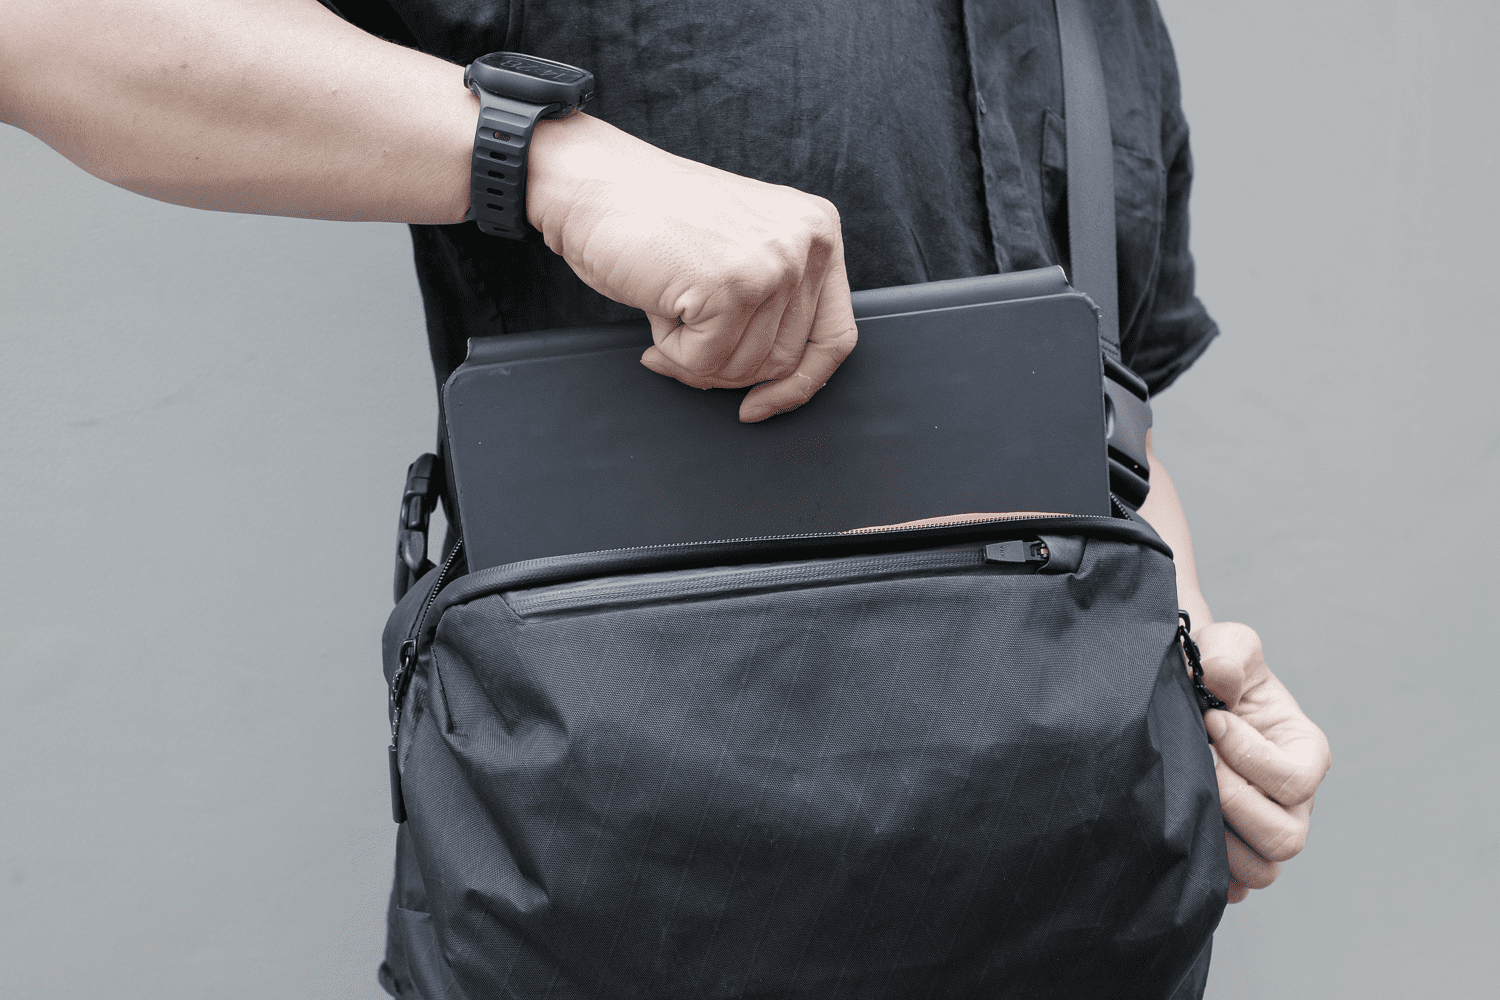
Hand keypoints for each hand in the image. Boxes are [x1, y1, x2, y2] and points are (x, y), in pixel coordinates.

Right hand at [528, 114, 857, 422]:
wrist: (590, 182)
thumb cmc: (652, 219)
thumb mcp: (740, 252)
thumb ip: (774, 304)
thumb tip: (781, 386)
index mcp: (818, 230)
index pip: (836, 336)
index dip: (801, 384)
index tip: (761, 404)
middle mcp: (808, 242)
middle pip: (786, 361)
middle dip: (728, 369)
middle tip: (681, 342)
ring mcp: (773, 263)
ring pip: (746, 368)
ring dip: (694, 358)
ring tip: (668, 311)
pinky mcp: (731, 285)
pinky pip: (705, 362)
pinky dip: (671, 352)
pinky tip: (656, 309)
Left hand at [1193, 622, 1331, 902]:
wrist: (1184, 692)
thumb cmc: (1214, 667)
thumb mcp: (1227, 644)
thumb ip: (1228, 654)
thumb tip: (1217, 682)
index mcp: (1305, 753)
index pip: (1294, 781)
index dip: (1249, 756)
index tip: (1211, 720)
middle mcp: (1294, 802)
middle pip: (1285, 838)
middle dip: (1233, 802)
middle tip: (1198, 762)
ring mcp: (1265, 832)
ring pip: (1261, 871)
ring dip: (1219, 840)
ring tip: (1189, 796)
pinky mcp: (1234, 853)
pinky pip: (1232, 889)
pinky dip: (1210, 872)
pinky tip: (1182, 830)